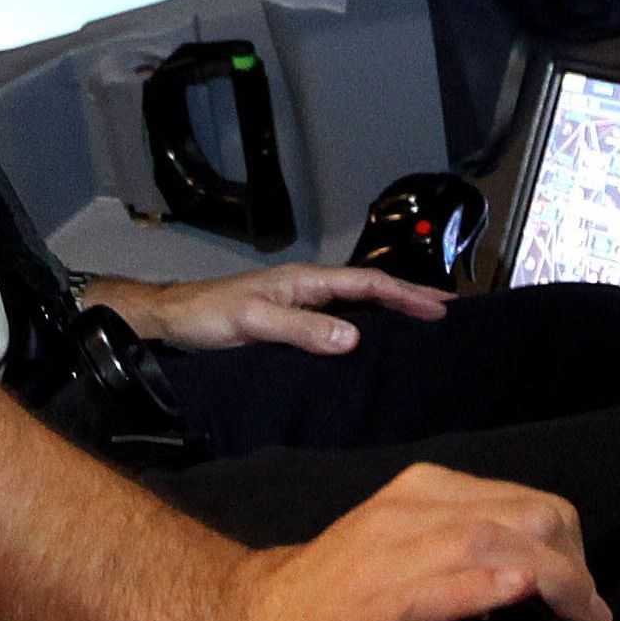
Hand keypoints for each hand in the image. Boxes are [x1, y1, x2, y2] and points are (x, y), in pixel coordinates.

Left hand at [94, 265, 456, 355]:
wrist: (173, 320)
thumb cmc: (208, 316)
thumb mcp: (256, 323)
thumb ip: (303, 330)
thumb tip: (353, 338)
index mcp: (306, 281)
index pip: (367, 283)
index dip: (405, 294)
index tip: (439, 307)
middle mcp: (307, 288)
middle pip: (369, 289)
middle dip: (409, 297)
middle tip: (446, 311)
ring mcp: (299, 303)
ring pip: (356, 303)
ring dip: (390, 310)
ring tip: (421, 322)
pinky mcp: (290, 320)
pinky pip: (338, 319)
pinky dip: (365, 324)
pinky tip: (373, 339)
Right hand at [207, 463, 608, 620]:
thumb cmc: (329, 609)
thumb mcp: (403, 561)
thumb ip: (459, 561)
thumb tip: (535, 596)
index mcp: (422, 496)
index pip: (530, 505)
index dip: (572, 551)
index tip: (582, 599)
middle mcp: (412, 512)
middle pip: (531, 518)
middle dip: (576, 569)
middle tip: (584, 620)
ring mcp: (391, 554)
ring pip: (499, 543)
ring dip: (557, 583)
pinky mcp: (375, 604)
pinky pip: (444, 584)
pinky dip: (489, 586)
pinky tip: (517, 597)